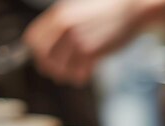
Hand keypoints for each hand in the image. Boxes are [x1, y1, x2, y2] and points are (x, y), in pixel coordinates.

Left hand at [23, 0, 146, 85]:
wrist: (132, 10)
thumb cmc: (107, 11)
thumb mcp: (78, 9)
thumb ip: (61, 23)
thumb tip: (47, 44)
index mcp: (58, 15)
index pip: (33, 40)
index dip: (37, 53)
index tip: (44, 59)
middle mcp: (65, 27)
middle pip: (44, 57)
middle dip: (50, 68)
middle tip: (59, 72)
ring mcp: (78, 40)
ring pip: (61, 69)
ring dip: (67, 75)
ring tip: (75, 74)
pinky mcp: (93, 51)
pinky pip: (79, 74)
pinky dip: (81, 78)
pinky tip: (87, 74)